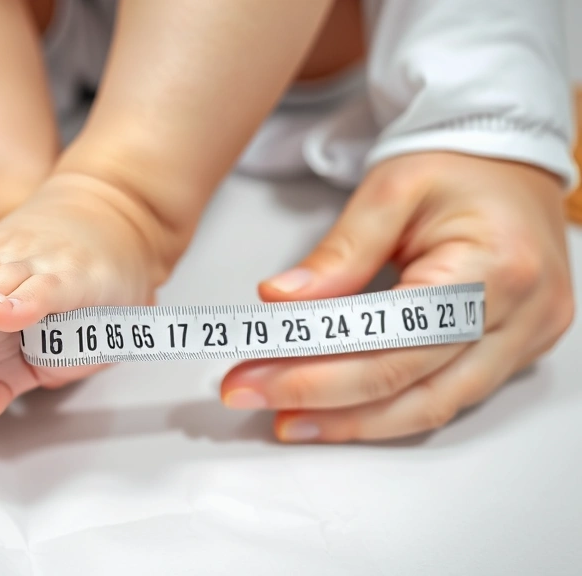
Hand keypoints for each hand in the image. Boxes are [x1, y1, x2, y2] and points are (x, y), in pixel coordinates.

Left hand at [220, 152, 573, 441]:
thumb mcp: (388, 192)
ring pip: (429, 408)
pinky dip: (384, 410)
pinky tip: (334, 411)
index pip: (394, 333)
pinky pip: (445, 399)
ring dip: (351, 421)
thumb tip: (280, 301)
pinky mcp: (518, 355)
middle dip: (319, 397)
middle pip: (408, 382)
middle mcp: (522, 312)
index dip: (318, 363)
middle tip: (251, 394)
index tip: (253, 372)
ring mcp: (526, 340)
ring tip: (286, 417)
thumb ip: (338, 253)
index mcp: (494, 264)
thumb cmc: (455, 169)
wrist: (511, 167)